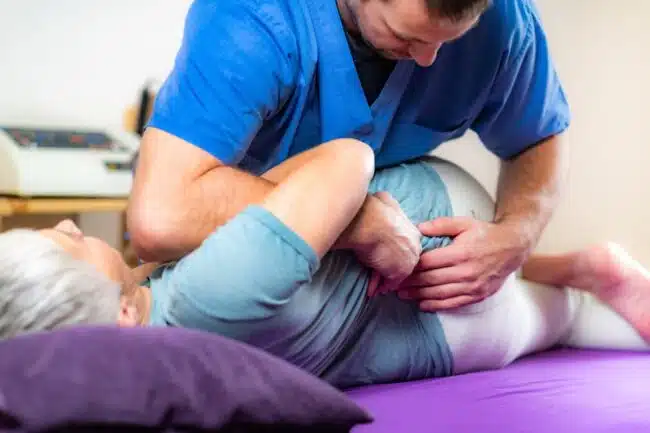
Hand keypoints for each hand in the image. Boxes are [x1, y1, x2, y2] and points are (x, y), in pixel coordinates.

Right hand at [338, 192, 421, 295]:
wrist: (369, 222)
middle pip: (405, 261)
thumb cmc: (373, 210)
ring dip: (386, 281)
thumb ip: (387, 204)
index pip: (407, 245)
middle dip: (393, 269)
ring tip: (376, 288)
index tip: (386, 256)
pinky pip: (389, 284)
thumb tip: (382, 198)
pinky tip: (371, 290)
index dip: (395, 252)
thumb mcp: (384, 200)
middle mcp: (414, 246)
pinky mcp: (398, 273)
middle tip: (382, 275)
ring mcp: (408, 261)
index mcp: (412, 230)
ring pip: (397, 273)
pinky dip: (379, 287)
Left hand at [397, 217, 529, 310]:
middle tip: (393, 285)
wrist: (512, 247)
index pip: (428, 263)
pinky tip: (422, 305)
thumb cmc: (485, 234)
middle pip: (431, 280)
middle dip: (410, 283)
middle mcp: (466, 272)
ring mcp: (473, 286)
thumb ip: (440, 225)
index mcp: (460, 253)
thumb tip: (418, 228)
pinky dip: (436, 305)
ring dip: (419, 296)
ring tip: (403, 295)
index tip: (397, 269)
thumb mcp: (464, 223)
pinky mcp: (478, 295)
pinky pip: (453, 303)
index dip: (410, 267)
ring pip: (440, 294)